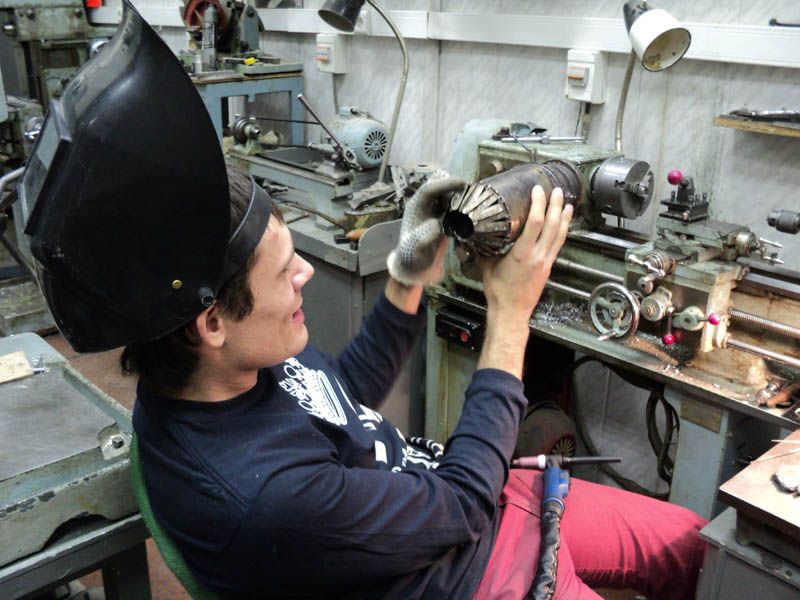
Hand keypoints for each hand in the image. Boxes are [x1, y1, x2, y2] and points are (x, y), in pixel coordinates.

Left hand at [387, 172, 465, 286]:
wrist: (415, 268)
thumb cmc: (413, 258)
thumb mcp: (416, 250)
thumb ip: (423, 238)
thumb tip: (435, 224)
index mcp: (414, 209)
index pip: (428, 190)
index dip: (444, 184)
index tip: (462, 183)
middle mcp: (422, 207)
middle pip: (438, 189)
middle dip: (453, 186)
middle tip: (471, 188)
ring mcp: (431, 212)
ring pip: (445, 195)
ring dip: (457, 194)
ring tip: (473, 196)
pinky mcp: (440, 219)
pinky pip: (450, 206)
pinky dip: (459, 204)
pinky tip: (471, 208)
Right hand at [481, 185, 572, 326]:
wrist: (511, 312)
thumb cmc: (500, 293)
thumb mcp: (488, 266)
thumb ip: (486, 249)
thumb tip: (479, 236)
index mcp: (522, 254)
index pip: (535, 222)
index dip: (538, 204)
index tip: (537, 191)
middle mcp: (537, 256)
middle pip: (552, 225)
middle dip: (555, 205)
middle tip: (556, 191)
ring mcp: (545, 262)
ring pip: (560, 234)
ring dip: (564, 217)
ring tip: (566, 203)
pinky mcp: (548, 267)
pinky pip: (558, 244)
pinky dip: (563, 231)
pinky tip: (564, 224)